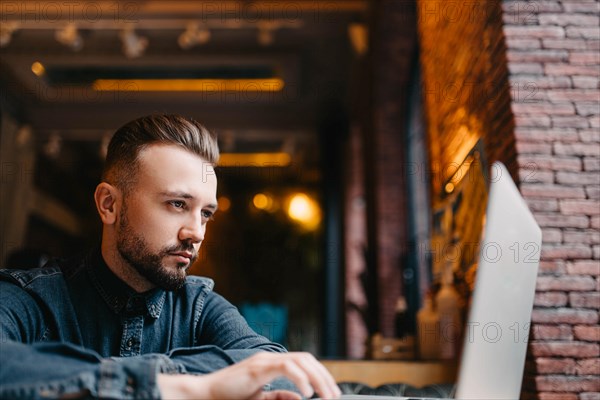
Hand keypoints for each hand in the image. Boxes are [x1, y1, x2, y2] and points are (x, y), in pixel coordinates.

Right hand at [157, 352, 341, 399]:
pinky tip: (307, 392)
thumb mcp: (259, 398)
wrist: (205, 394)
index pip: (303, 362)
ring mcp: (263, 361)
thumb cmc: (229, 397)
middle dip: (324, 376)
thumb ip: (278, 397)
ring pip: (300, 360)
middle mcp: (269, 358)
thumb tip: (300, 398)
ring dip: (317, 377)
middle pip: (306, 359)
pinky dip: (300, 378)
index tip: (331, 391)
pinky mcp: (257, 367)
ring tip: (325, 395)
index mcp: (271, 364)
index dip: (320, 374)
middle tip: (334, 395)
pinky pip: (286, 367)